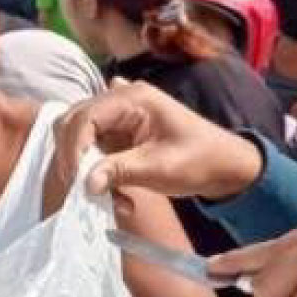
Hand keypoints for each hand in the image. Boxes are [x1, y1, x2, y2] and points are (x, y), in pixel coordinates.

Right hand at [46, 79, 263, 210]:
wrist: (223, 166)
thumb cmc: (200, 160)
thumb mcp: (161, 167)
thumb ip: (120, 171)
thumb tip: (85, 184)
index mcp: (132, 98)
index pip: (84, 117)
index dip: (74, 149)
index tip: (77, 182)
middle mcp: (119, 100)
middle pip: (73, 123)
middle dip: (74, 160)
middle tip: (86, 192)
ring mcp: (117, 118)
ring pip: (78, 140)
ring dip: (86, 172)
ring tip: (112, 198)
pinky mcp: (117, 136)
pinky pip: (92, 152)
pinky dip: (97, 175)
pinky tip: (119, 195)